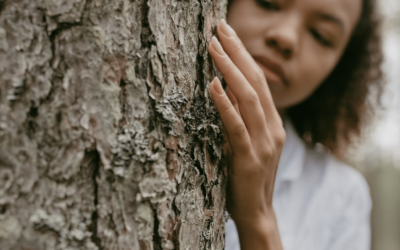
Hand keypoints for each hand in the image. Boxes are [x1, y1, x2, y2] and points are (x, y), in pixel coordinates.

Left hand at [208, 19, 284, 249]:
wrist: (257, 211)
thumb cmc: (247, 175)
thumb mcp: (247, 141)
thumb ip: (240, 117)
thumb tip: (224, 89)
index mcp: (272, 122)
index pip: (259, 80)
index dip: (243, 55)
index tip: (228, 33)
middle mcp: (272, 128)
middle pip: (256, 81)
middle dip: (238, 52)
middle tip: (220, 27)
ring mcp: (263, 143)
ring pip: (249, 98)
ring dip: (230, 70)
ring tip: (213, 47)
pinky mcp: (250, 159)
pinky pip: (237, 126)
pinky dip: (225, 104)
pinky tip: (213, 86)